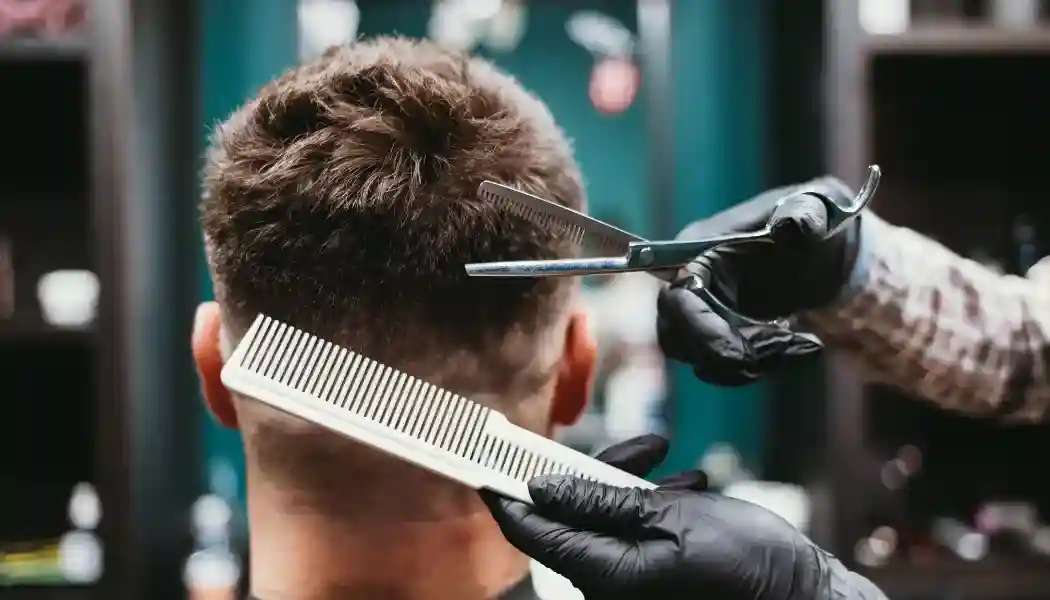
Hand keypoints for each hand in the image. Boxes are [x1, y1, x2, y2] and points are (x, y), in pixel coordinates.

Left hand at [480, 435, 832, 599]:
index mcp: (603, 572)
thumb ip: (602, 501)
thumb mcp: (671, 518)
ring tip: (670, 461)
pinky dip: (653, 499)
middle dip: (596, 471)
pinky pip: (633, 524)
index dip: (505, 490)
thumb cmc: (746, 564)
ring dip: (631, 479)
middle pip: (571, 512)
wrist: (799, 590)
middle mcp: (608, 578)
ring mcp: (630, 574)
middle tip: (638, 446)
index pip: (532, 529)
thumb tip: (542, 486)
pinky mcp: (651, 565)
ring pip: (605, 511)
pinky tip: (687, 485)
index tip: (487, 455)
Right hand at [657, 177, 862, 385]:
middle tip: (788, 344)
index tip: (745, 353)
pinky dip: (765, 365)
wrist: (834, 245)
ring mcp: (705, 313)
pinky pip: (728, 366)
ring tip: (805, 344)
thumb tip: (790, 226)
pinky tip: (804, 346)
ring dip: (753, 364)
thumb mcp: (820, 209)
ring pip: (704, 360)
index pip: (676, 299)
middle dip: (730, 354)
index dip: (700, 330)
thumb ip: (805, 215)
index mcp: (699, 249)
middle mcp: (691, 284)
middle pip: (679, 339)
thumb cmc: (820, 219)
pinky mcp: (724, 335)